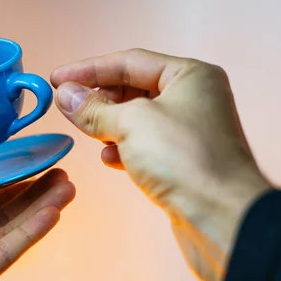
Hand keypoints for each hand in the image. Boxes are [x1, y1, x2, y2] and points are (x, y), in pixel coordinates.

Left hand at [0, 142, 74, 280]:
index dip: (7, 179)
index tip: (30, 162)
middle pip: (3, 211)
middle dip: (34, 192)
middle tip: (61, 172)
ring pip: (11, 230)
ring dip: (41, 209)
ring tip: (67, 187)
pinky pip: (4, 253)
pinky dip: (29, 233)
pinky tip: (51, 213)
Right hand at [51, 48, 271, 280]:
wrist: (222, 219)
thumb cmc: (186, 160)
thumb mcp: (132, 123)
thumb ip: (94, 107)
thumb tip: (66, 95)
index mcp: (191, 75)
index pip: (130, 61)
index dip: (89, 68)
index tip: (57, 77)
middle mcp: (194, 98)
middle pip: (134, 88)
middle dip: (99, 98)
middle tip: (67, 105)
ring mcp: (190, 130)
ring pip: (137, 118)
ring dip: (109, 124)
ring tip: (88, 132)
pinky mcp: (184, 160)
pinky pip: (145, 145)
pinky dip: (124, 148)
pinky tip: (109, 157)